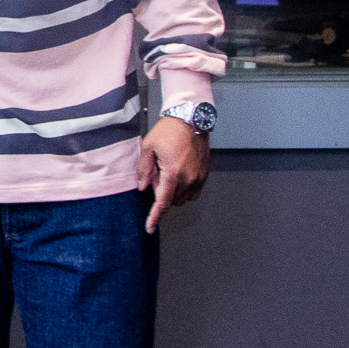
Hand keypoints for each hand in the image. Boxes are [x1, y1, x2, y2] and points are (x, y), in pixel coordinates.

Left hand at [135, 116, 208, 233]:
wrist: (191, 119)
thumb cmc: (170, 130)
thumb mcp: (148, 147)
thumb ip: (143, 169)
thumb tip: (143, 187)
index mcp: (173, 173)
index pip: (162, 202)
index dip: (154, 217)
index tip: (150, 228)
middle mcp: (188, 178)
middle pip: (171, 200)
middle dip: (161, 192)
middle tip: (156, 173)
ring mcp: (198, 177)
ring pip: (182, 198)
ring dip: (173, 191)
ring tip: (168, 170)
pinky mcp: (204, 174)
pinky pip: (193, 192)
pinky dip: (183, 189)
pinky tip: (178, 174)